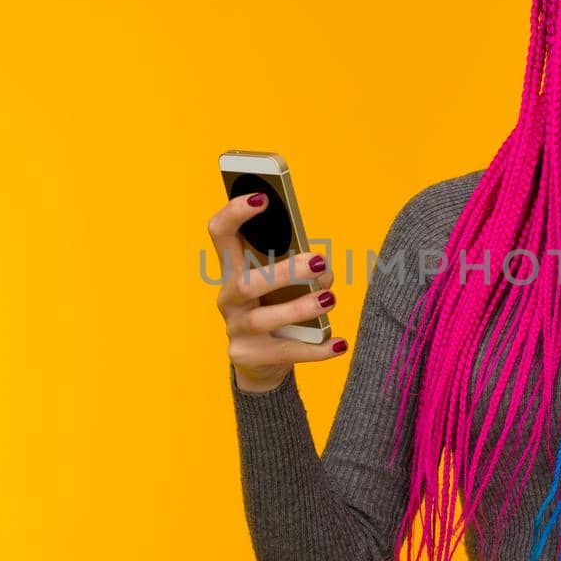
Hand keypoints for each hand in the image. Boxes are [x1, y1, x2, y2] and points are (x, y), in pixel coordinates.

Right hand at [208, 192, 346, 392]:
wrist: (260, 362)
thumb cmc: (275, 308)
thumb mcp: (283, 285)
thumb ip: (303, 271)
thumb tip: (324, 271)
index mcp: (234, 269)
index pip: (221, 234)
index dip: (235, 213)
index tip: (262, 198)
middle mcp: (229, 298)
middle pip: (247, 283)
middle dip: (284, 272)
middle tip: (320, 262)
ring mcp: (236, 330)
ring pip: (264, 319)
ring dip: (301, 308)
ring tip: (330, 299)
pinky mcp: (249, 356)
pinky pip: (286, 351)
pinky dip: (316, 349)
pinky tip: (339, 343)